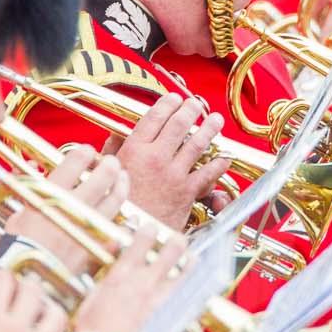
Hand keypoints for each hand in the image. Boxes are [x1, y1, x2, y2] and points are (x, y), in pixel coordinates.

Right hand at [3, 145, 126, 276]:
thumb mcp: (17, 213)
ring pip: (117, 197)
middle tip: (110, 162)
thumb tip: (31, 167)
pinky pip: (119, 226)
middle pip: (105, 174)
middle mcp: (76, 205)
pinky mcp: (100, 243)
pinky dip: (124, 218)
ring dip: (122, 184)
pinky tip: (124, 213)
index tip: (86, 152)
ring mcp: (91, 224)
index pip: (77, 160)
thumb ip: (27, 188)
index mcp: (53, 193)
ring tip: (122, 179)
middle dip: (110, 163)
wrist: (30, 279)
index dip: (84, 152)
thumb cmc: (19, 247)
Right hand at [74, 218, 187, 331]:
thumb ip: (104, 279)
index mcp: (122, 275)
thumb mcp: (90, 300)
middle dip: (176, 240)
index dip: (146, 229)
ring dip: (190, 263)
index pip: (141, 239)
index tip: (147, 227)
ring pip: (189, 270)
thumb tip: (112, 262)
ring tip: (192, 260)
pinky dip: (193, 292)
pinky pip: (191, 298)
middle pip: (173, 248)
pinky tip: (195, 291)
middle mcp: (147, 283)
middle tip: (175, 240)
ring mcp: (164, 300)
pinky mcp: (174, 318)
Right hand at [104, 93, 227, 228]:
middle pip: (178, 125)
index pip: (154, 118)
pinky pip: (208, 173)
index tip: (173, 98)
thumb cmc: (115, 205)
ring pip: (197, 144)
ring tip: (216, 120)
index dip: (166, 104)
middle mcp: (156, 158)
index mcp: (134, 150)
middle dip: (190, 110)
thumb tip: (115, 136)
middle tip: (197, 103)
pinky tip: (224, 156)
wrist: (128, 234)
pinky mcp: (187, 192)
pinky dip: (219, 163)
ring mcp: (174, 174)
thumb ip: (111, 152)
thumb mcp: (106, 173)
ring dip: (209, 129)